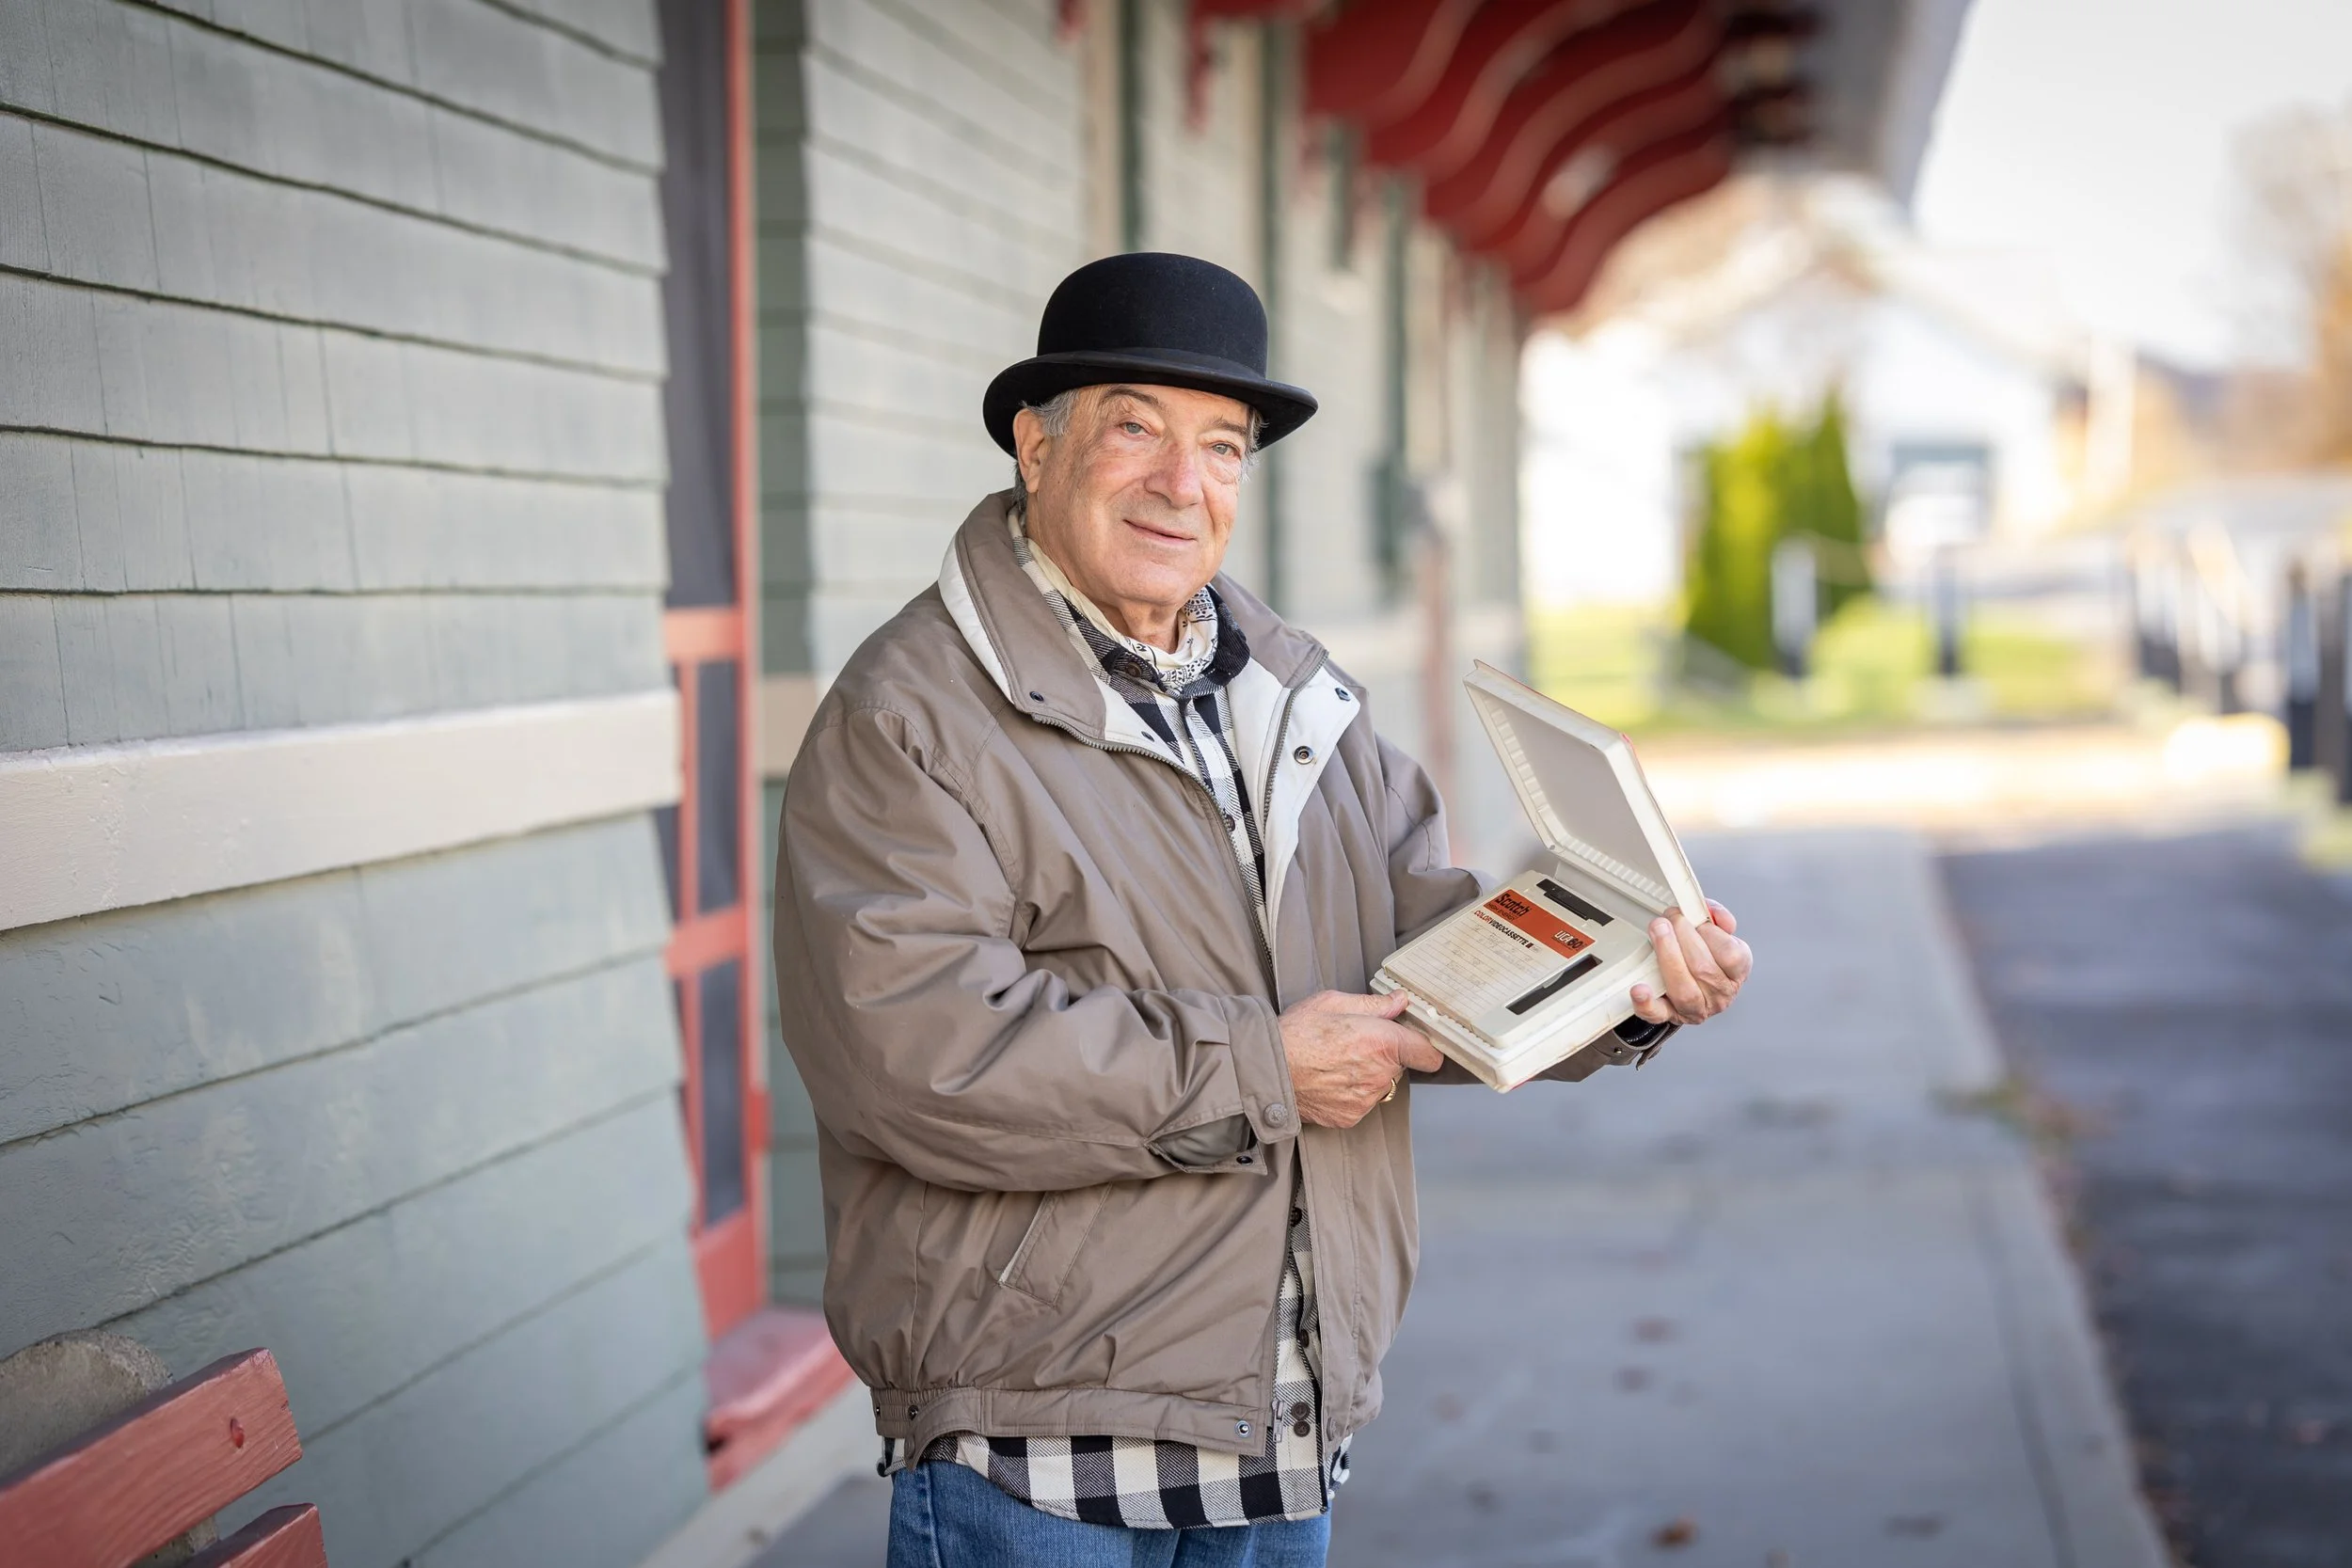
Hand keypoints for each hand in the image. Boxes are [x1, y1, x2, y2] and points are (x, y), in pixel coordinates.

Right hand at [1280, 990, 1443, 1128]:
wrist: (1266, 1070)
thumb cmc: (1295, 1032)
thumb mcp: (1333, 1003)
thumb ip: (1374, 1005)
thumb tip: (1400, 1001)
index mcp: (1382, 1041)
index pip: (1429, 1054)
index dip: (1426, 1047)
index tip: (1417, 1043)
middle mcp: (1380, 1074)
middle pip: (1401, 1065)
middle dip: (1386, 1055)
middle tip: (1356, 1044)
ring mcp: (1366, 1099)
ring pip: (1381, 1085)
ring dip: (1369, 1075)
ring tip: (1336, 1062)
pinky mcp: (1351, 1116)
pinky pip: (1362, 1102)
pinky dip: (1351, 1093)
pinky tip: (1329, 1080)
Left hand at [1630, 898, 1750, 1026]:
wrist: (1690, 985)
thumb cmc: (1704, 956)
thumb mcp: (1717, 934)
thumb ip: (1717, 919)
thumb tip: (1712, 912)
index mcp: (1736, 973)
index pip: (1732, 956)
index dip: (1711, 933)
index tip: (1693, 917)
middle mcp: (1720, 994)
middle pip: (1704, 970)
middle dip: (1683, 937)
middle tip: (1670, 918)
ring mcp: (1695, 1008)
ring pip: (1683, 991)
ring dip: (1668, 957)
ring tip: (1658, 931)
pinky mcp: (1669, 1016)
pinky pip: (1657, 1014)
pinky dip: (1646, 1002)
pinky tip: (1639, 988)